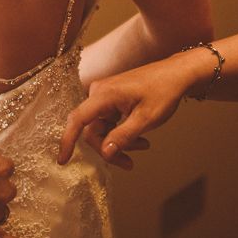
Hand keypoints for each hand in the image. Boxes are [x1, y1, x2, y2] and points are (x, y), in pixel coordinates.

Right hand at [58, 56, 193, 169]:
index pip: (78, 119)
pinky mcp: (110, 97)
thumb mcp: (145, 119)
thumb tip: (105, 153)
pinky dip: (120, 132)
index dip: (68, 140)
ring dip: (118, 141)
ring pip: (101, 127)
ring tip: (143, 146)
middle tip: (130, 163)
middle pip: (92, 129)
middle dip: (108, 148)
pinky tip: (140, 138)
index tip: (62, 160)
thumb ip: (123, 136)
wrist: (176, 74)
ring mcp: (104, 94)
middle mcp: (98, 92)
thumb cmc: (163, 92)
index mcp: (103, 95)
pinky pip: (108, 121)